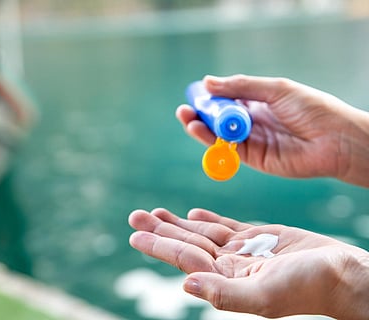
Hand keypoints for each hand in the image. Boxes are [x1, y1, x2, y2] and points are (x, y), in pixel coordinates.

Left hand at [128, 208, 368, 318]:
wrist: (342, 273)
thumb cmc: (309, 287)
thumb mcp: (266, 294)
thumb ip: (225, 293)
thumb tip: (186, 284)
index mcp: (227, 279)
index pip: (185, 259)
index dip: (159, 246)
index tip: (135, 234)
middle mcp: (230, 265)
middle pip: (187, 243)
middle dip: (160, 230)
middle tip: (135, 216)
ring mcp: (243, 250)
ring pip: (202, 233)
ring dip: (177, 222)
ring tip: (154, 212)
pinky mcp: (258, 237)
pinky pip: (225, 226)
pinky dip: (206, 218)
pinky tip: (192, 213)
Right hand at [177, 75, 368, 186]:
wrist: (334, 140)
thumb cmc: (311, 109)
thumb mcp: (275, 89)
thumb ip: (241, 86)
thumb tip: (208, 82)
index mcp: (259, 101)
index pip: (228, 98)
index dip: (211, 97)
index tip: (196, 93)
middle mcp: (253, 121)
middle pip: (219, 118)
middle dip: (201, 113)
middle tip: (185, 109)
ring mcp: (252, 140)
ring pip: (219, 134)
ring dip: (201, 126)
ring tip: (187, 117)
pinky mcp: (252, 157)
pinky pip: (227, 149)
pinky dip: (211, 140)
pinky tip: (200, 129)